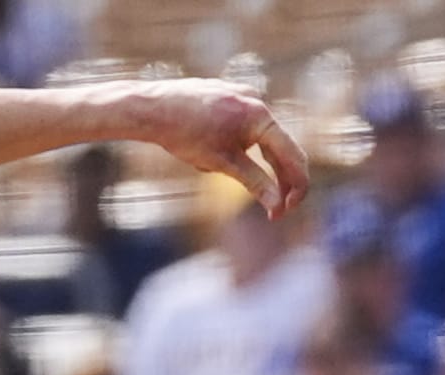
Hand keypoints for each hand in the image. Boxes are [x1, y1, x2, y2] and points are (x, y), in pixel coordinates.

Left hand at [122, 79, 309, 218]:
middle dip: (272, 179)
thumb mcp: (222, 163)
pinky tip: (195, 145)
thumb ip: (254, 182)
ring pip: (252, 139)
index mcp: (261, 115)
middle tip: (272, 210)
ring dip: (237, 159)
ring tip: (199, 158)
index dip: (296, 184)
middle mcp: (256, 100)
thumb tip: (276, 205)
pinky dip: (226, 145)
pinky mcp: (225, 95)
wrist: (149, 108)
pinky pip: (236, 127)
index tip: (288, 209)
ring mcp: (240, 94)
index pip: (291, 154)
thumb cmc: (184, 134)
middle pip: (276, 147)